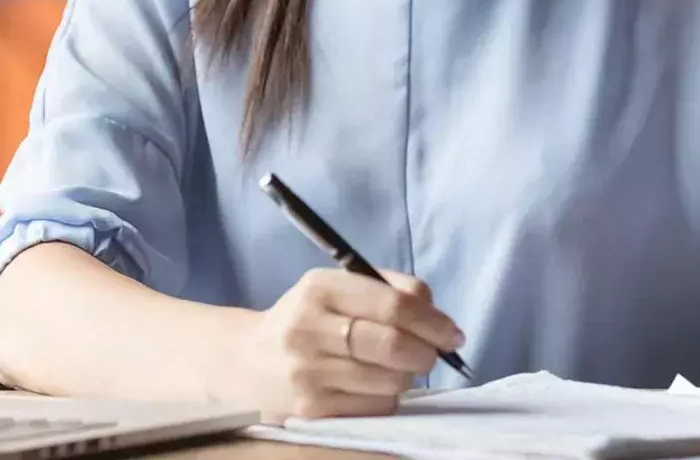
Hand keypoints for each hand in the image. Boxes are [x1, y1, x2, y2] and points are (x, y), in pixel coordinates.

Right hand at [237, 268, 464, 420]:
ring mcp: (309, 373)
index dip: (433, 321)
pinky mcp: (311, 410)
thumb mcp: (334, 289)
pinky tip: (370, 386)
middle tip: (431, 354)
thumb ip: (387, 289)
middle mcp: (309, 329)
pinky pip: (376, 407)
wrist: (247, 363)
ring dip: (406, 376)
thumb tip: (437, 314)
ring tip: (392, 368)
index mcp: (320, 289)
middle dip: (427, 352)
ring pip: (391, 381)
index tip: (452, 333)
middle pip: (395, 345)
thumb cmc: (306, 321)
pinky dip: (385, 398)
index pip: (393, 305)